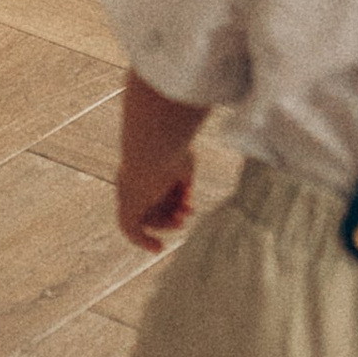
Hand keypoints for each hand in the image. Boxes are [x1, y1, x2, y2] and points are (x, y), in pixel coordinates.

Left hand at [113, 75, 207, 251]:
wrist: (153, 141)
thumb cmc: (173, 134)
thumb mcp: (193, 135)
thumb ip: (200, 135)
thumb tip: (229, 106)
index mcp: (147, 159)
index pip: (159, 184)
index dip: (176, 195)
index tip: (190, 201)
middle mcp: (135, 176)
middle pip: (153, 202)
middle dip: (172, 210)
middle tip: (188, 212)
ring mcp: (130, 191)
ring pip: (148, 216)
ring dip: (166, 222)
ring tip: (182, 219)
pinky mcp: (128, 205)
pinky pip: (131, 229)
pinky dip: (143, 240)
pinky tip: (157, 249)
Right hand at [117, 163, 194, 252]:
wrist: (158, 148)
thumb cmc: (141, 179)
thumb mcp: (130, 210)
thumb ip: (131, 230)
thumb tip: (157, 250)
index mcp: (130, 192)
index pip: (141, 220)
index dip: (151, 233)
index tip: (160, 245)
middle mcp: (147, 185)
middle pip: (160, 213)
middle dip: (169, 221)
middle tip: (179, 222)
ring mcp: (164, 178)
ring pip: (174, 204)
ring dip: (181, 214)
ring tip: (187, 213)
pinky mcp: (182, 171)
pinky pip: (186, 193)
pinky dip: (188, 203)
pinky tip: (189, 204)